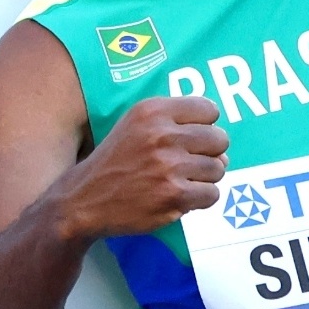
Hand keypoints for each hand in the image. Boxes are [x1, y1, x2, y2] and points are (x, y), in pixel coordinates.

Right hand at [59, 94, 227, 240]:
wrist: (85, 198)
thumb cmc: (115, 160)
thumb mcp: (136, 125)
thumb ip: (176, 125)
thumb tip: (223, 151)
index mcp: (153, 111)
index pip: (209, 109)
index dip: (206, 126)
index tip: (193, 138)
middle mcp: (162, 135)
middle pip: (219, 139)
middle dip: (210, 152)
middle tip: (189, 163)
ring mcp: (170, 167)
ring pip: (218, 168)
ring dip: (205, 178)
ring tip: (182, 181)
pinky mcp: (174, 196)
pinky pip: (212, 194)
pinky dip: (200, 198)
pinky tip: (180, 196)